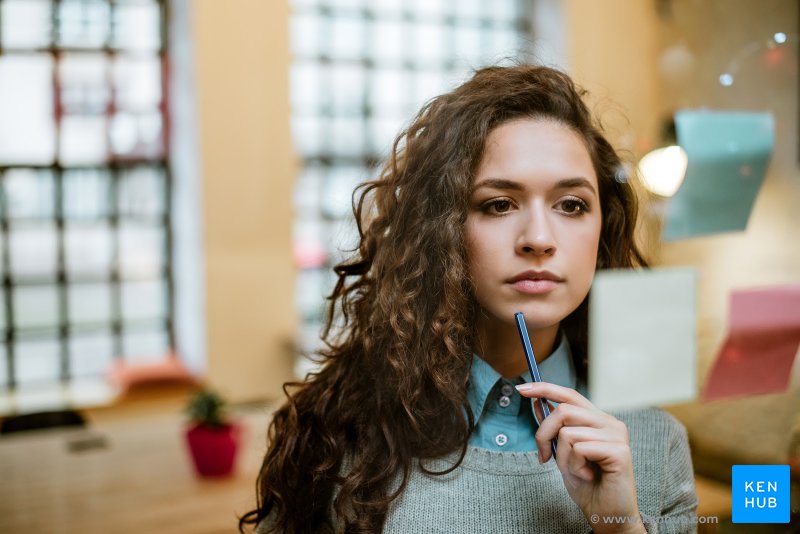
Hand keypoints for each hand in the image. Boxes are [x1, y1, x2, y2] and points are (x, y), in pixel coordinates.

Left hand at [516, 382, 645, 533]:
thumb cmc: (588, 485)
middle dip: (544, 434)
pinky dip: (575, 466)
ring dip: (562, 457)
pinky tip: (587, 476)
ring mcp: (617, 435)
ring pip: (568, 432)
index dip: (544, 388)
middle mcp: (610, 423)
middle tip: (543, 456)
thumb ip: (555, 429)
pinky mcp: (620, 451)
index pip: (570, 395)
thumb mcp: (563, 453)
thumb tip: (537, 404)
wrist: (607, 514)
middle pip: (563, 410)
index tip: (522, 389)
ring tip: (577, 471)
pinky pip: (580, 449)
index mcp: (598, 420)